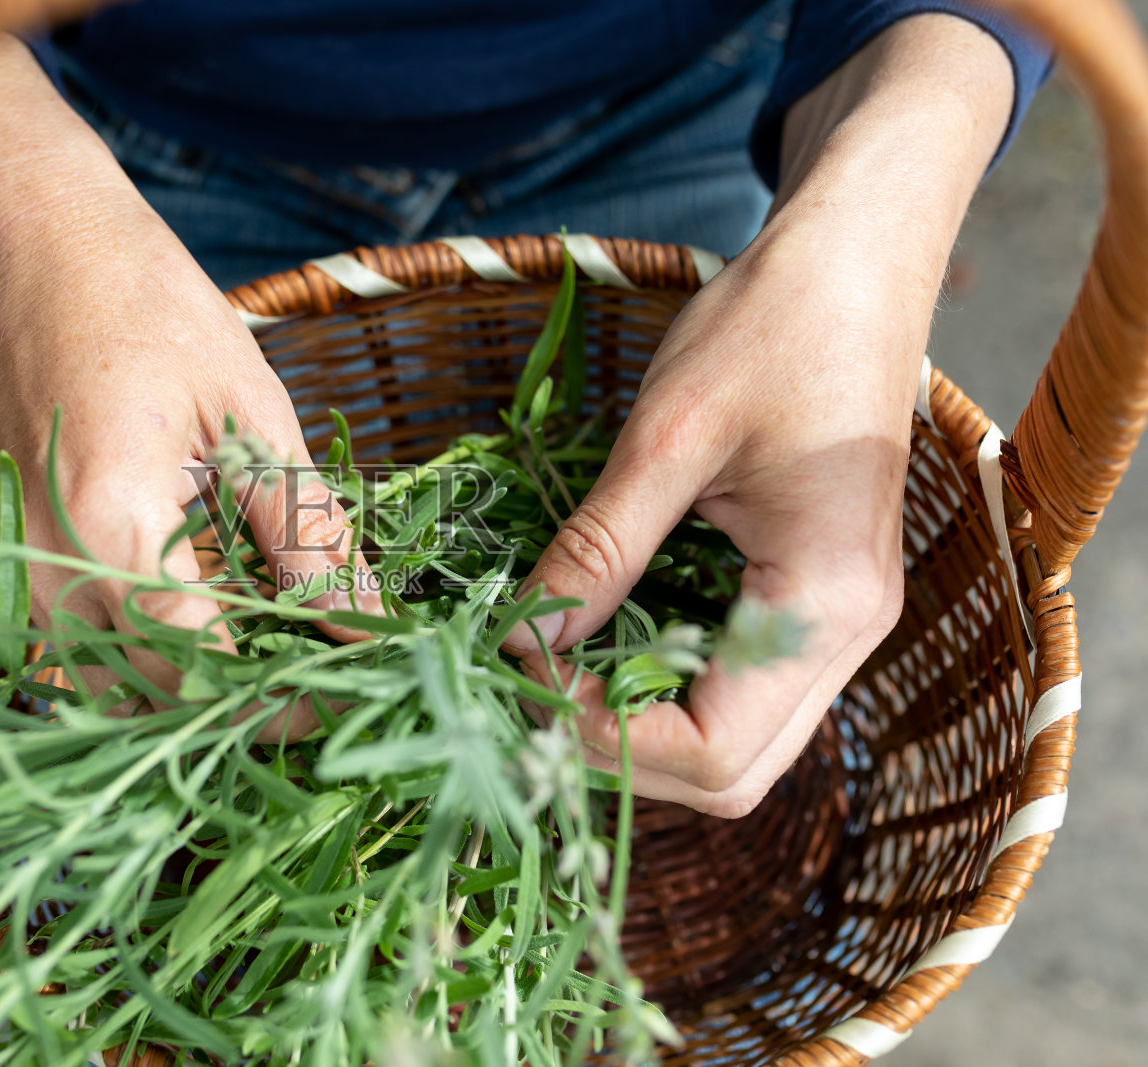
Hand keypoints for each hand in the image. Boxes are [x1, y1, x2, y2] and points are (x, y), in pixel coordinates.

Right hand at [0, 38, 373, 733]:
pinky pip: (81, 650)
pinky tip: (210, 619)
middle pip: (155, 694)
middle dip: (248, 702)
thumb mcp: (253, 415)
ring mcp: (20, 571)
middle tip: (328, 675)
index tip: (352, 691)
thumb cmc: (149, 309)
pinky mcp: (16, 562)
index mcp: (109, 528)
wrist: (38, 251)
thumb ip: (305, 533)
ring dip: (193, 689)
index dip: (286, 696)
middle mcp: (47, 571)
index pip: (203, 667)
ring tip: (274, 650)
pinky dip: (148, 658)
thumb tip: (364, 622)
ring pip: (110, 687)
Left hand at [501, 14, 1014, 816]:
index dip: (606, 742)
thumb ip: (598, 550)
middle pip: (730, 772)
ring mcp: (837, 623)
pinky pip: (736, 686)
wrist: (854, 264)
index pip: (714, 750)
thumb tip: (520, 641)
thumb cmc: (770, 329)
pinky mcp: (813, 600)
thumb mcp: (666, 439)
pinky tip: (598, 644)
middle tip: (526, 696)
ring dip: (637, 729)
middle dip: (618, 755)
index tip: (522, 686)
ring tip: (549, 677)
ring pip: (735, 742)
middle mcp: (848, 635)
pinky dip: (661, 688)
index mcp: (825, 600)